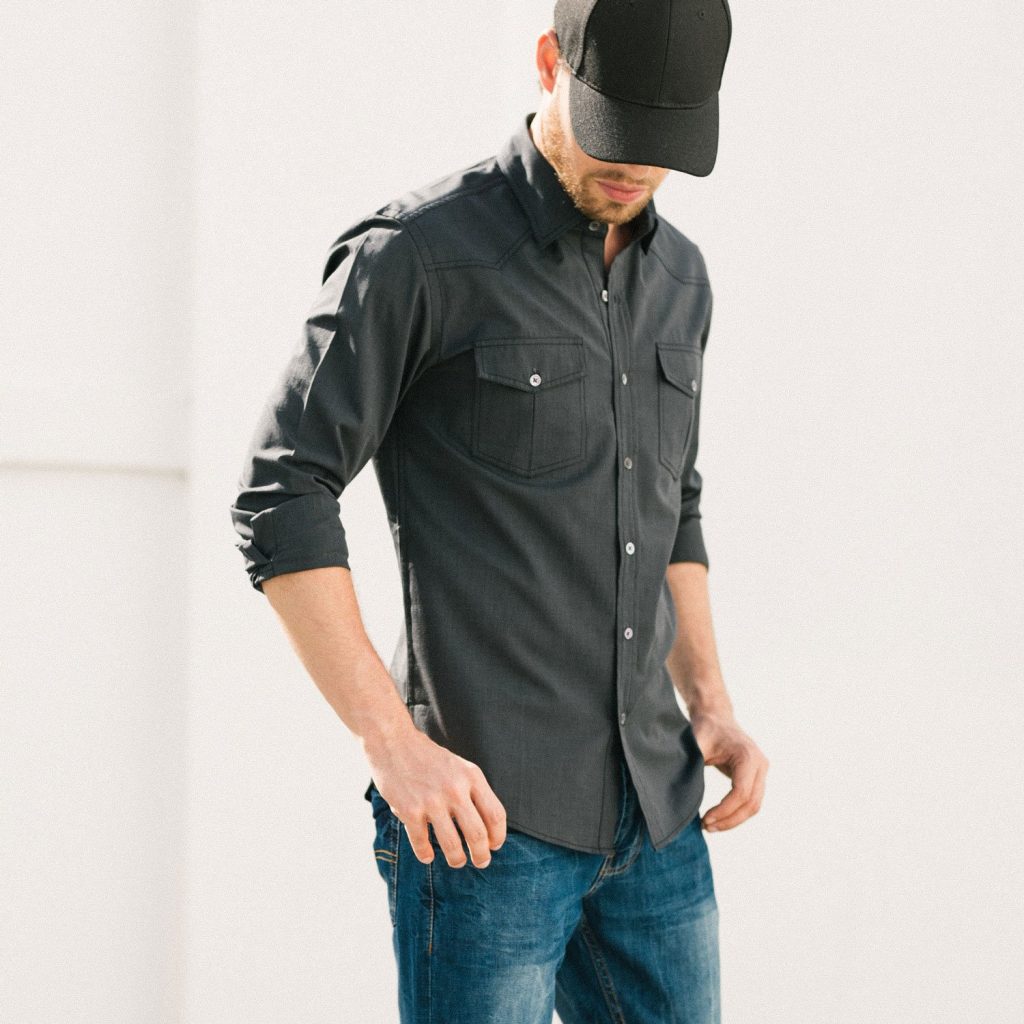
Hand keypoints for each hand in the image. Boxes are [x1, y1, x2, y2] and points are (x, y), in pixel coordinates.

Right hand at [363, 724, 506, 868]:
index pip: (495, 815)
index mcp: (472, 776)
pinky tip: (427, 856)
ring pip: (453, 845)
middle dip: (481, 855)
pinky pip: (422, 843)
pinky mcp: (409, 810)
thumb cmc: (428, 757)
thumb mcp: (459, 766)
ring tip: (457, 861)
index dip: (498, 836)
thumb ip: (472, 791)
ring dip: (457, 859)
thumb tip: (485, 826)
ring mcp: (432, 801)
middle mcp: (455, 789)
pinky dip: (426, 854)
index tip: (494, 845)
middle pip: (478, 835)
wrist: (393, 741)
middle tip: (481, 862)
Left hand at [690, 709, 767, 832]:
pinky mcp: (757, 776)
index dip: (724, 811)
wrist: (715, 716)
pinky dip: (737, 812)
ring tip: (711, 826)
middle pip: (751, 803)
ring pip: (754, 805)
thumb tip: (682, 793)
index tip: (705, 819)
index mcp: (747, 756)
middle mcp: (760, 764)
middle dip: (729, 820)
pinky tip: (719, 818)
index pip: (741, 792)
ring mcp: (761, 771)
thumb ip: (693, 765)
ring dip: (734, 820)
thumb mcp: (696, 744)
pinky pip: (751, 800)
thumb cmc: (705, 728)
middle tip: (706, 827)